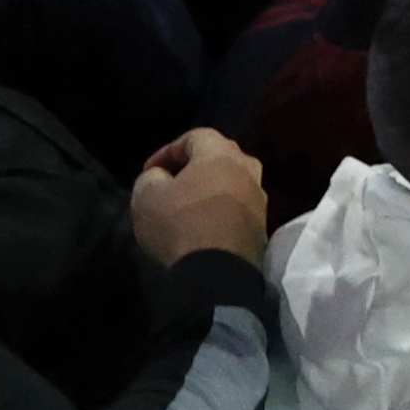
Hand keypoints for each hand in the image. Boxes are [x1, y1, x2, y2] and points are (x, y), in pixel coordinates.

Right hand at [129, 126, 269, 267]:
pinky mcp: (262, 225)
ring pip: (231, 181)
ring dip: (209, 188)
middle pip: (218, 156)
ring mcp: (259, 198)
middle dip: (192, 166)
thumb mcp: (147, 197)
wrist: (218, 274)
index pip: (195, 136)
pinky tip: (204, 225)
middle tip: (169, 182)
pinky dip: (221, 209)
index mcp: (221, 154)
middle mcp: (247, 169)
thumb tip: (160, 176)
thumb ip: (151, 177)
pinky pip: (238, 206)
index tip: (149, 171)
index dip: (167, 150)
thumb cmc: (180, 225)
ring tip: (186, 205)